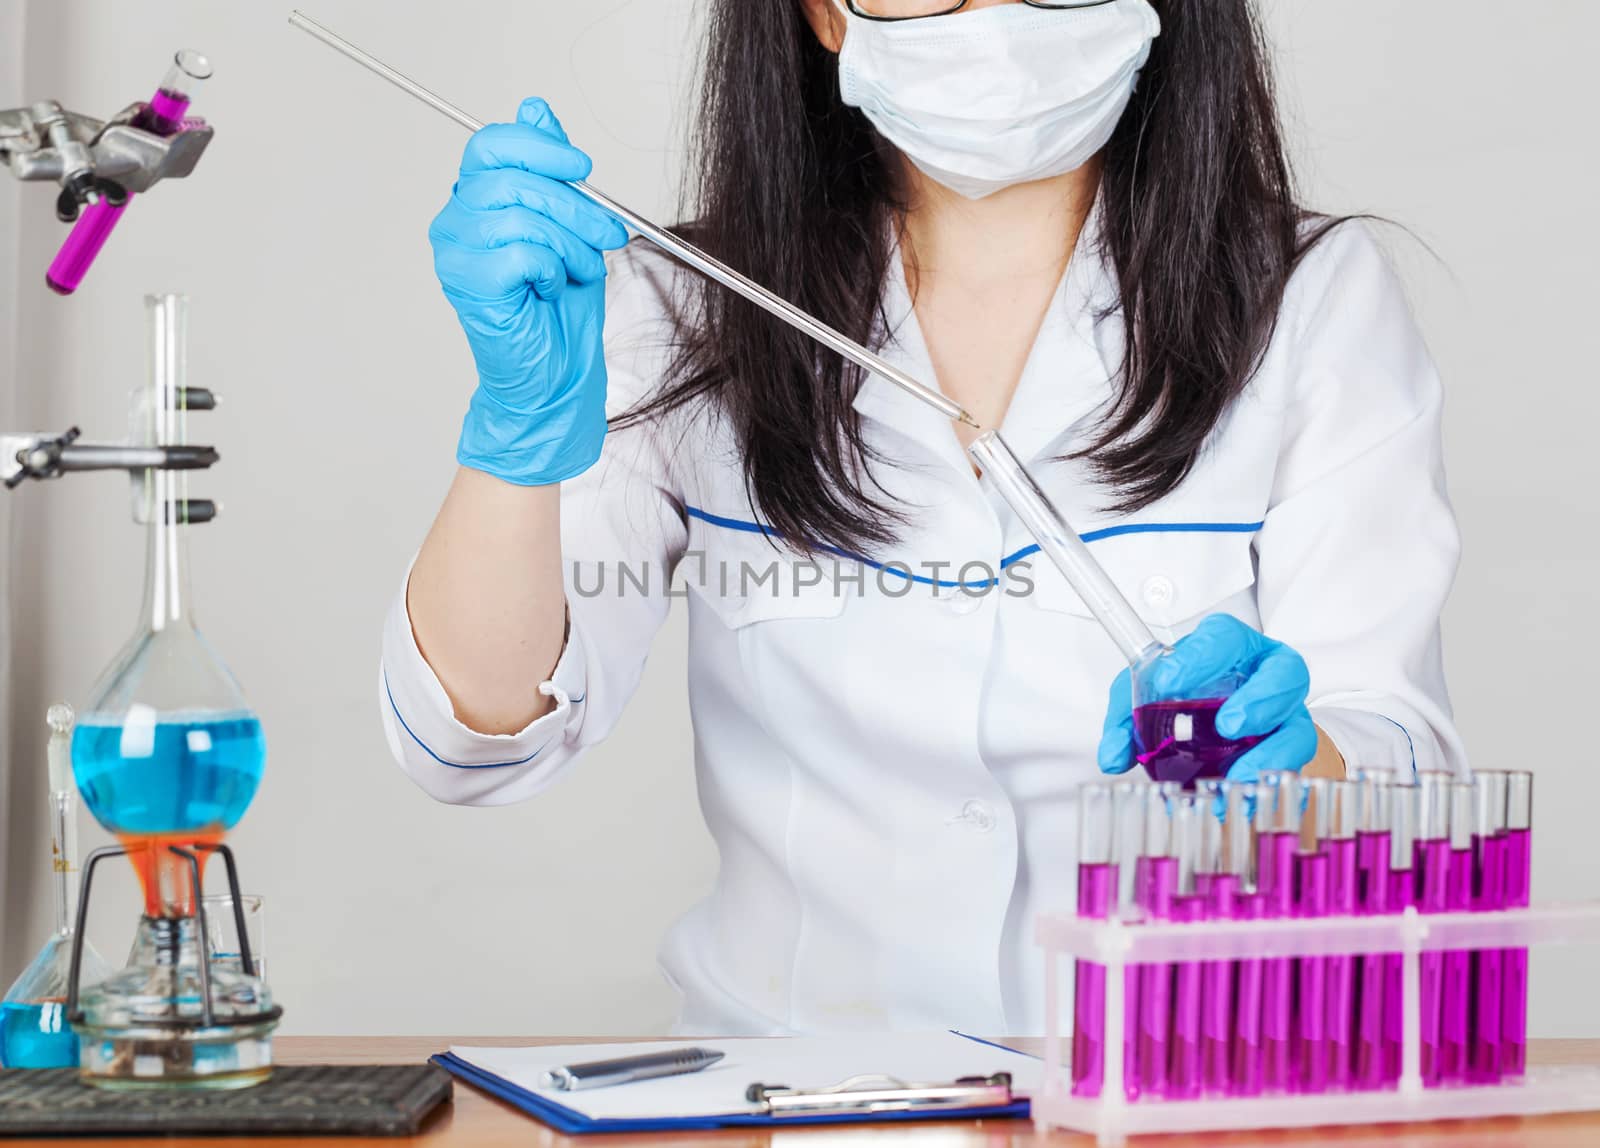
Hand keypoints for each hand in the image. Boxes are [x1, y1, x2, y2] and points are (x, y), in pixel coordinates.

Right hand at [429, 97, 630, 486]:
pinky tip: (551, 289)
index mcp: (475, 199)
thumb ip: (550, 169)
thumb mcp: (567, 224)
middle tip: (608, 234)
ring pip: (520, 214)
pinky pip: (521, 252)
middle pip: (514, 178)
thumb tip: (537, 108)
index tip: (584, 166)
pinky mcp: (468, 284)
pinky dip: (552, 269)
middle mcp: (456, 221)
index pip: (494, 144)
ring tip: (581, 269)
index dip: (542, 147)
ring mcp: (456, 253)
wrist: (557, 375)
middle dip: (575, 204)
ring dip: (570, 243)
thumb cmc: (560, 308)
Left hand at [1097, 614, 1317, 781]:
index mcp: (1231, 648)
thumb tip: (1113, 756)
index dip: (1201, 656)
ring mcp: (1286, 715)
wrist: (1222, 724)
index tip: (1169, 682)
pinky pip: (1296, 771)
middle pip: (1285, 672)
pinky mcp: (1292, 750)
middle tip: (1226, 726)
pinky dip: (1269, 786)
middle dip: (1259, 699)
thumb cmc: (1185, 696)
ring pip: (1298, 726)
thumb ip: (1127, 718)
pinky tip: (1242, 800)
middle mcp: (1268, 675)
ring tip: (1236, 773)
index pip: (1224, 636)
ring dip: (1270, 751)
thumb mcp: (1148, 695)